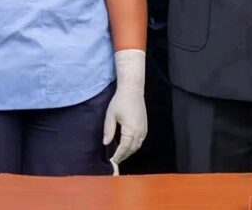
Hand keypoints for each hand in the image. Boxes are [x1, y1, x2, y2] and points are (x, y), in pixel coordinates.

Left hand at [103, 50, 147, 166]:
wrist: (132, 90)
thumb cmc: (120, 101)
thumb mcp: (110, 115)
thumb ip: (109, 130)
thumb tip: (106, 143)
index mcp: (130, 129)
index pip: (124, 147)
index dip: (118, 155)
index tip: (112, 161)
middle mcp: (139, 131)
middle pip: (132, 149)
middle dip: (124, 156)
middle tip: (115, 161)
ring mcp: (144, 129)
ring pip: (137, 146)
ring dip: (129, 152)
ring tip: (121, 155)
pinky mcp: (145, 126)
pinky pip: (141, 141)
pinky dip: (135, 146)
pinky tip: (129, 147)